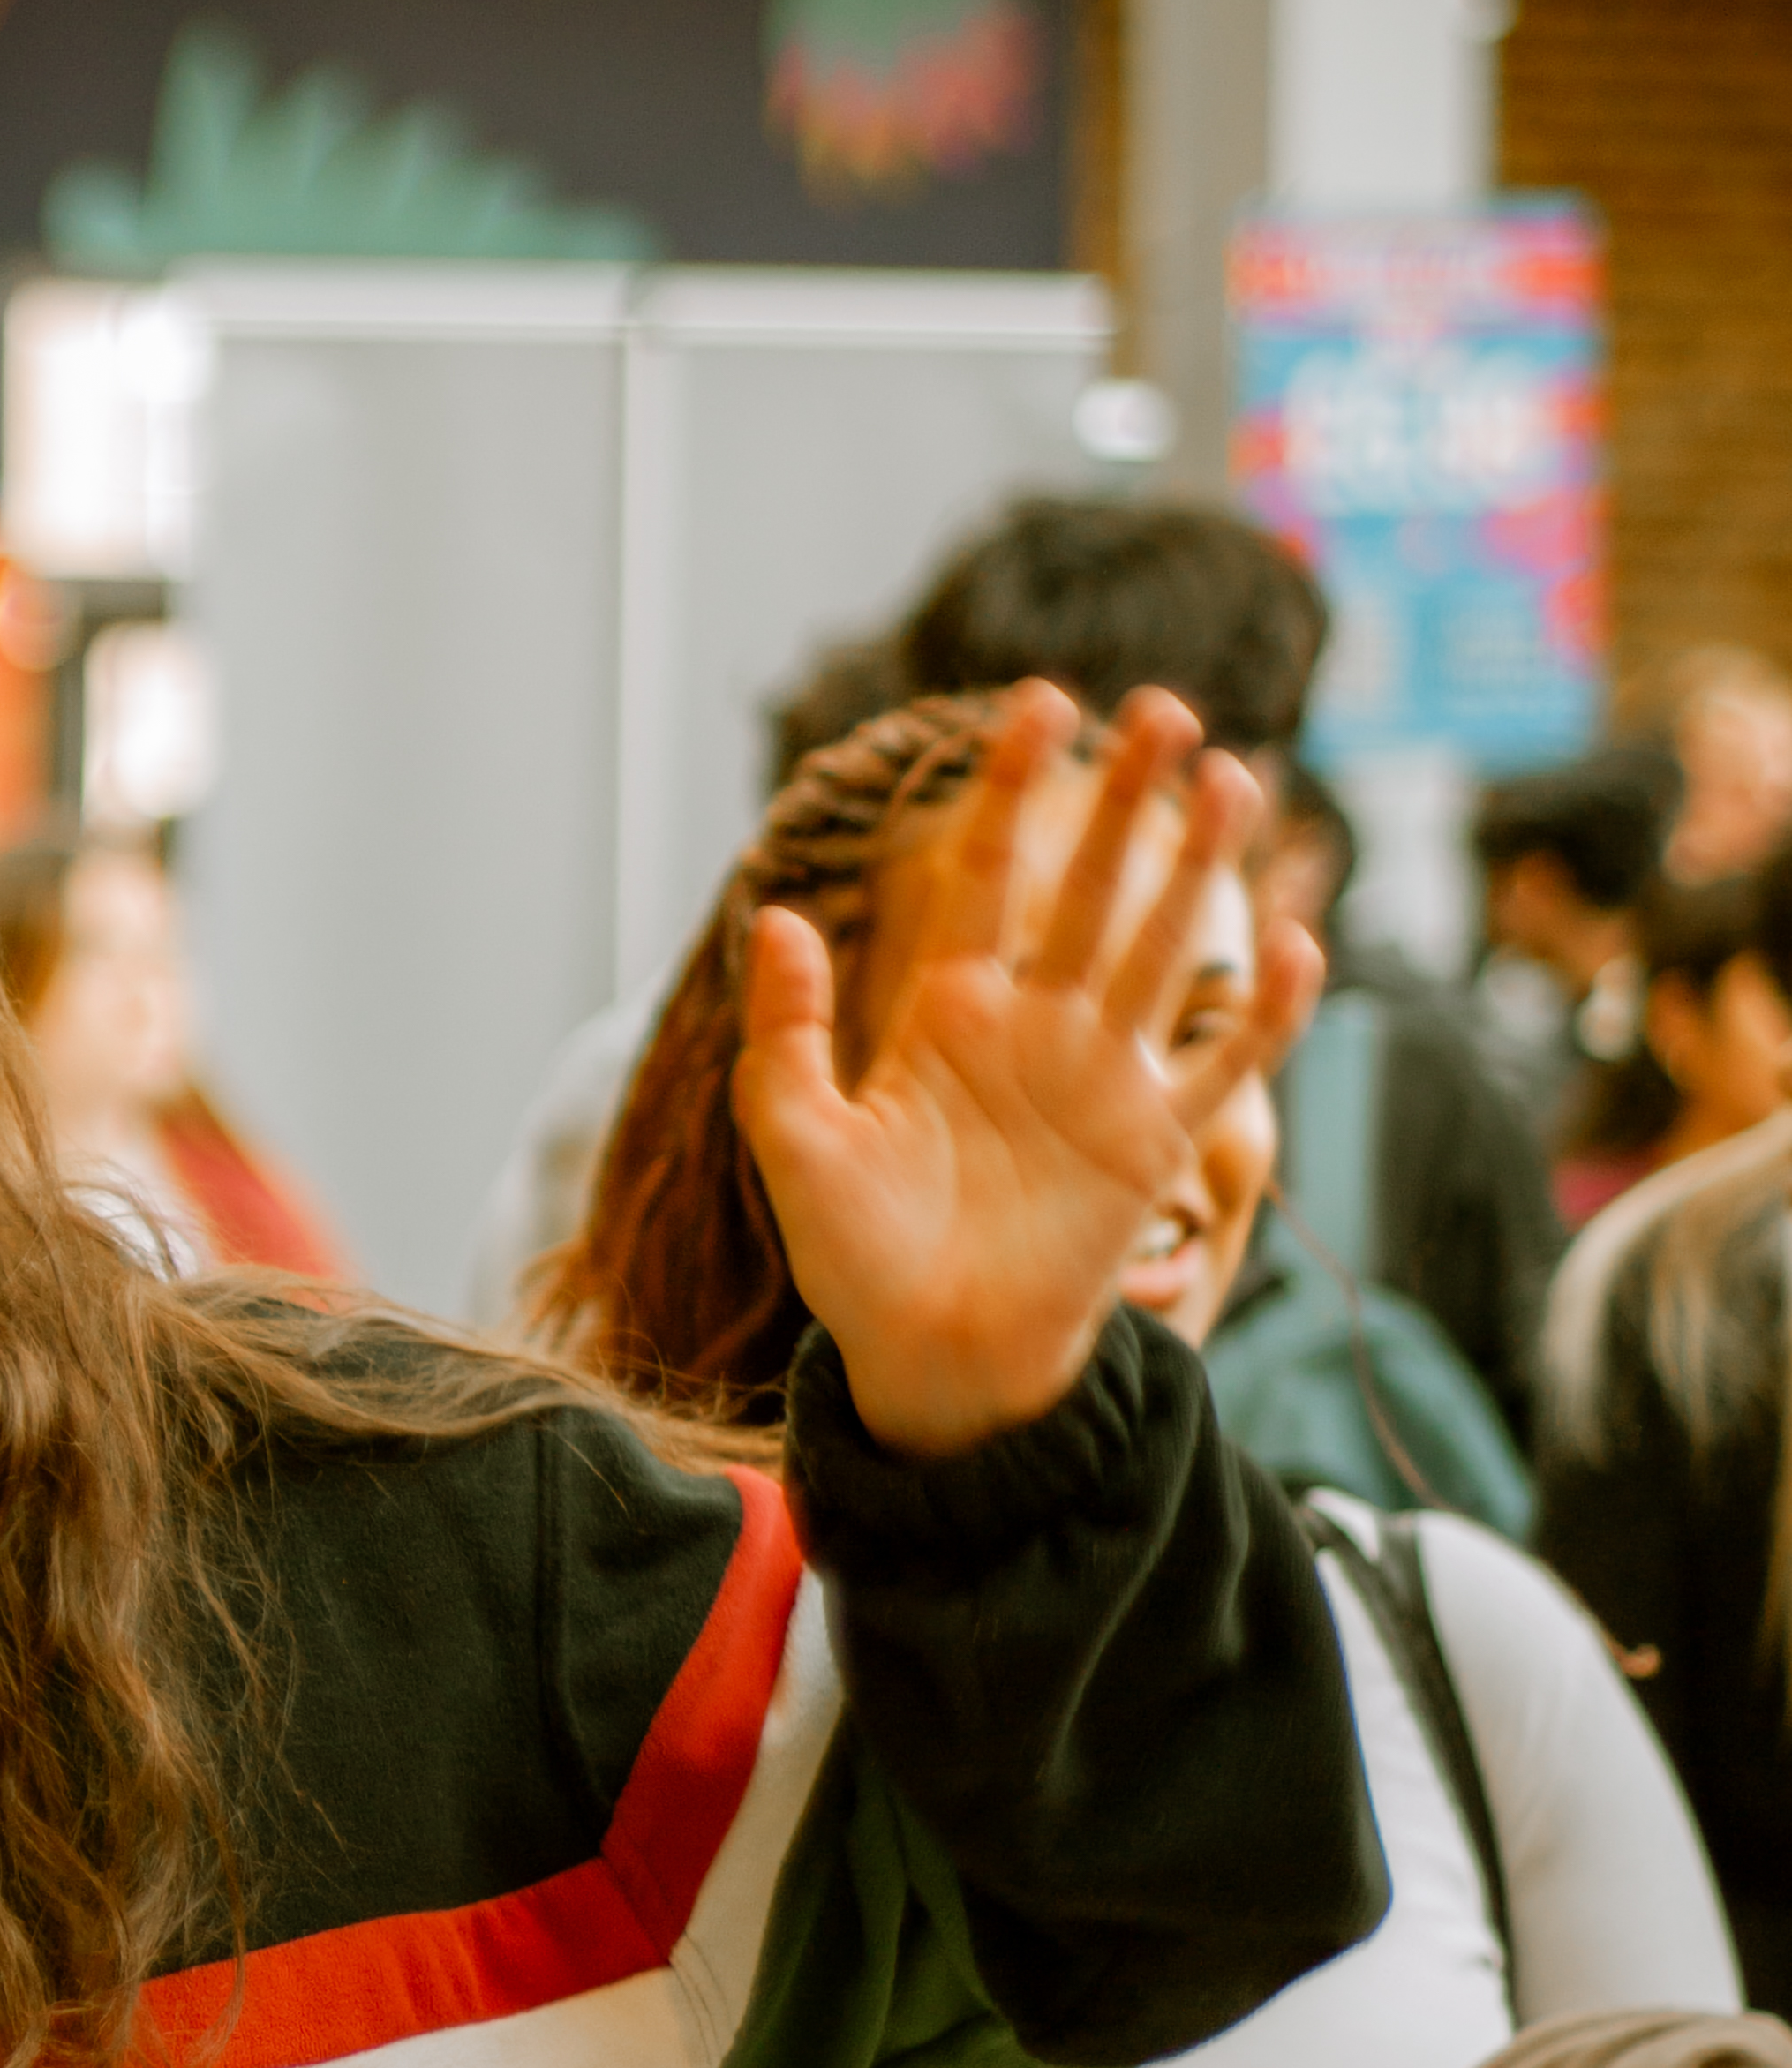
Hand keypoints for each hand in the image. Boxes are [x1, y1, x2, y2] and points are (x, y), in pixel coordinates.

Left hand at [736, 687, 1318, 1452]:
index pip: (988, 877)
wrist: (929, 1363)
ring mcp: (1102, 1081)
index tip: (1039, 704)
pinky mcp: (1155, 1146)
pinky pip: (1224, 1064)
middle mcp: (1036, 1029)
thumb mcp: (796, 1143)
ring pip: (1161, 950)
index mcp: (949, 1014)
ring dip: (1200, 871)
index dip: (1013, 792)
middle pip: (1090, 890)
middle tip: (1165, 710)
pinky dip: (1265, 1009)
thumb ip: (787, 1035)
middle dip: (1126, 803)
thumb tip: (775, 916)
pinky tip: (1293, 942)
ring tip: (1232, 779)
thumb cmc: (855, 1261)